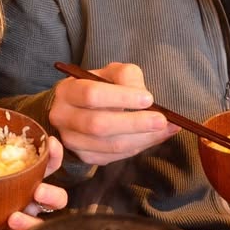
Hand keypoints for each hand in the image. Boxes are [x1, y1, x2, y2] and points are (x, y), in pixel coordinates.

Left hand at [0, 136, 68, 229]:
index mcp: (31, 180)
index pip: (50, 166)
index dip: (54, 155)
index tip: (50, 143)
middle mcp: (33, 201)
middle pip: (58, 199)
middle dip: (52, 195)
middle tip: (38, 191)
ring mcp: (24, 221)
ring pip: (38, 225)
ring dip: (28, 222)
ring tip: (13, 218)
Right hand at [48, 62, 179, 164]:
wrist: (80, 108)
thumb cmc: (100, 86)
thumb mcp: (111, 73)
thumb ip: (127, 78)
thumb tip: (147, 101)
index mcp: (67, 91)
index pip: (91, 94)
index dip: (121, 97)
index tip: (148, 98)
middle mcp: (63, 118)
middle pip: (99, 125)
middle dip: (134, 123)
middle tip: (162, 120)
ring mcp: (72, 141)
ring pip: (109, 145)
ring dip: (142, 138)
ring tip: (166, 129)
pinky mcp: (85, 157)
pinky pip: (114, 156)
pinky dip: (138, 147)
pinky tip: (155, 137)